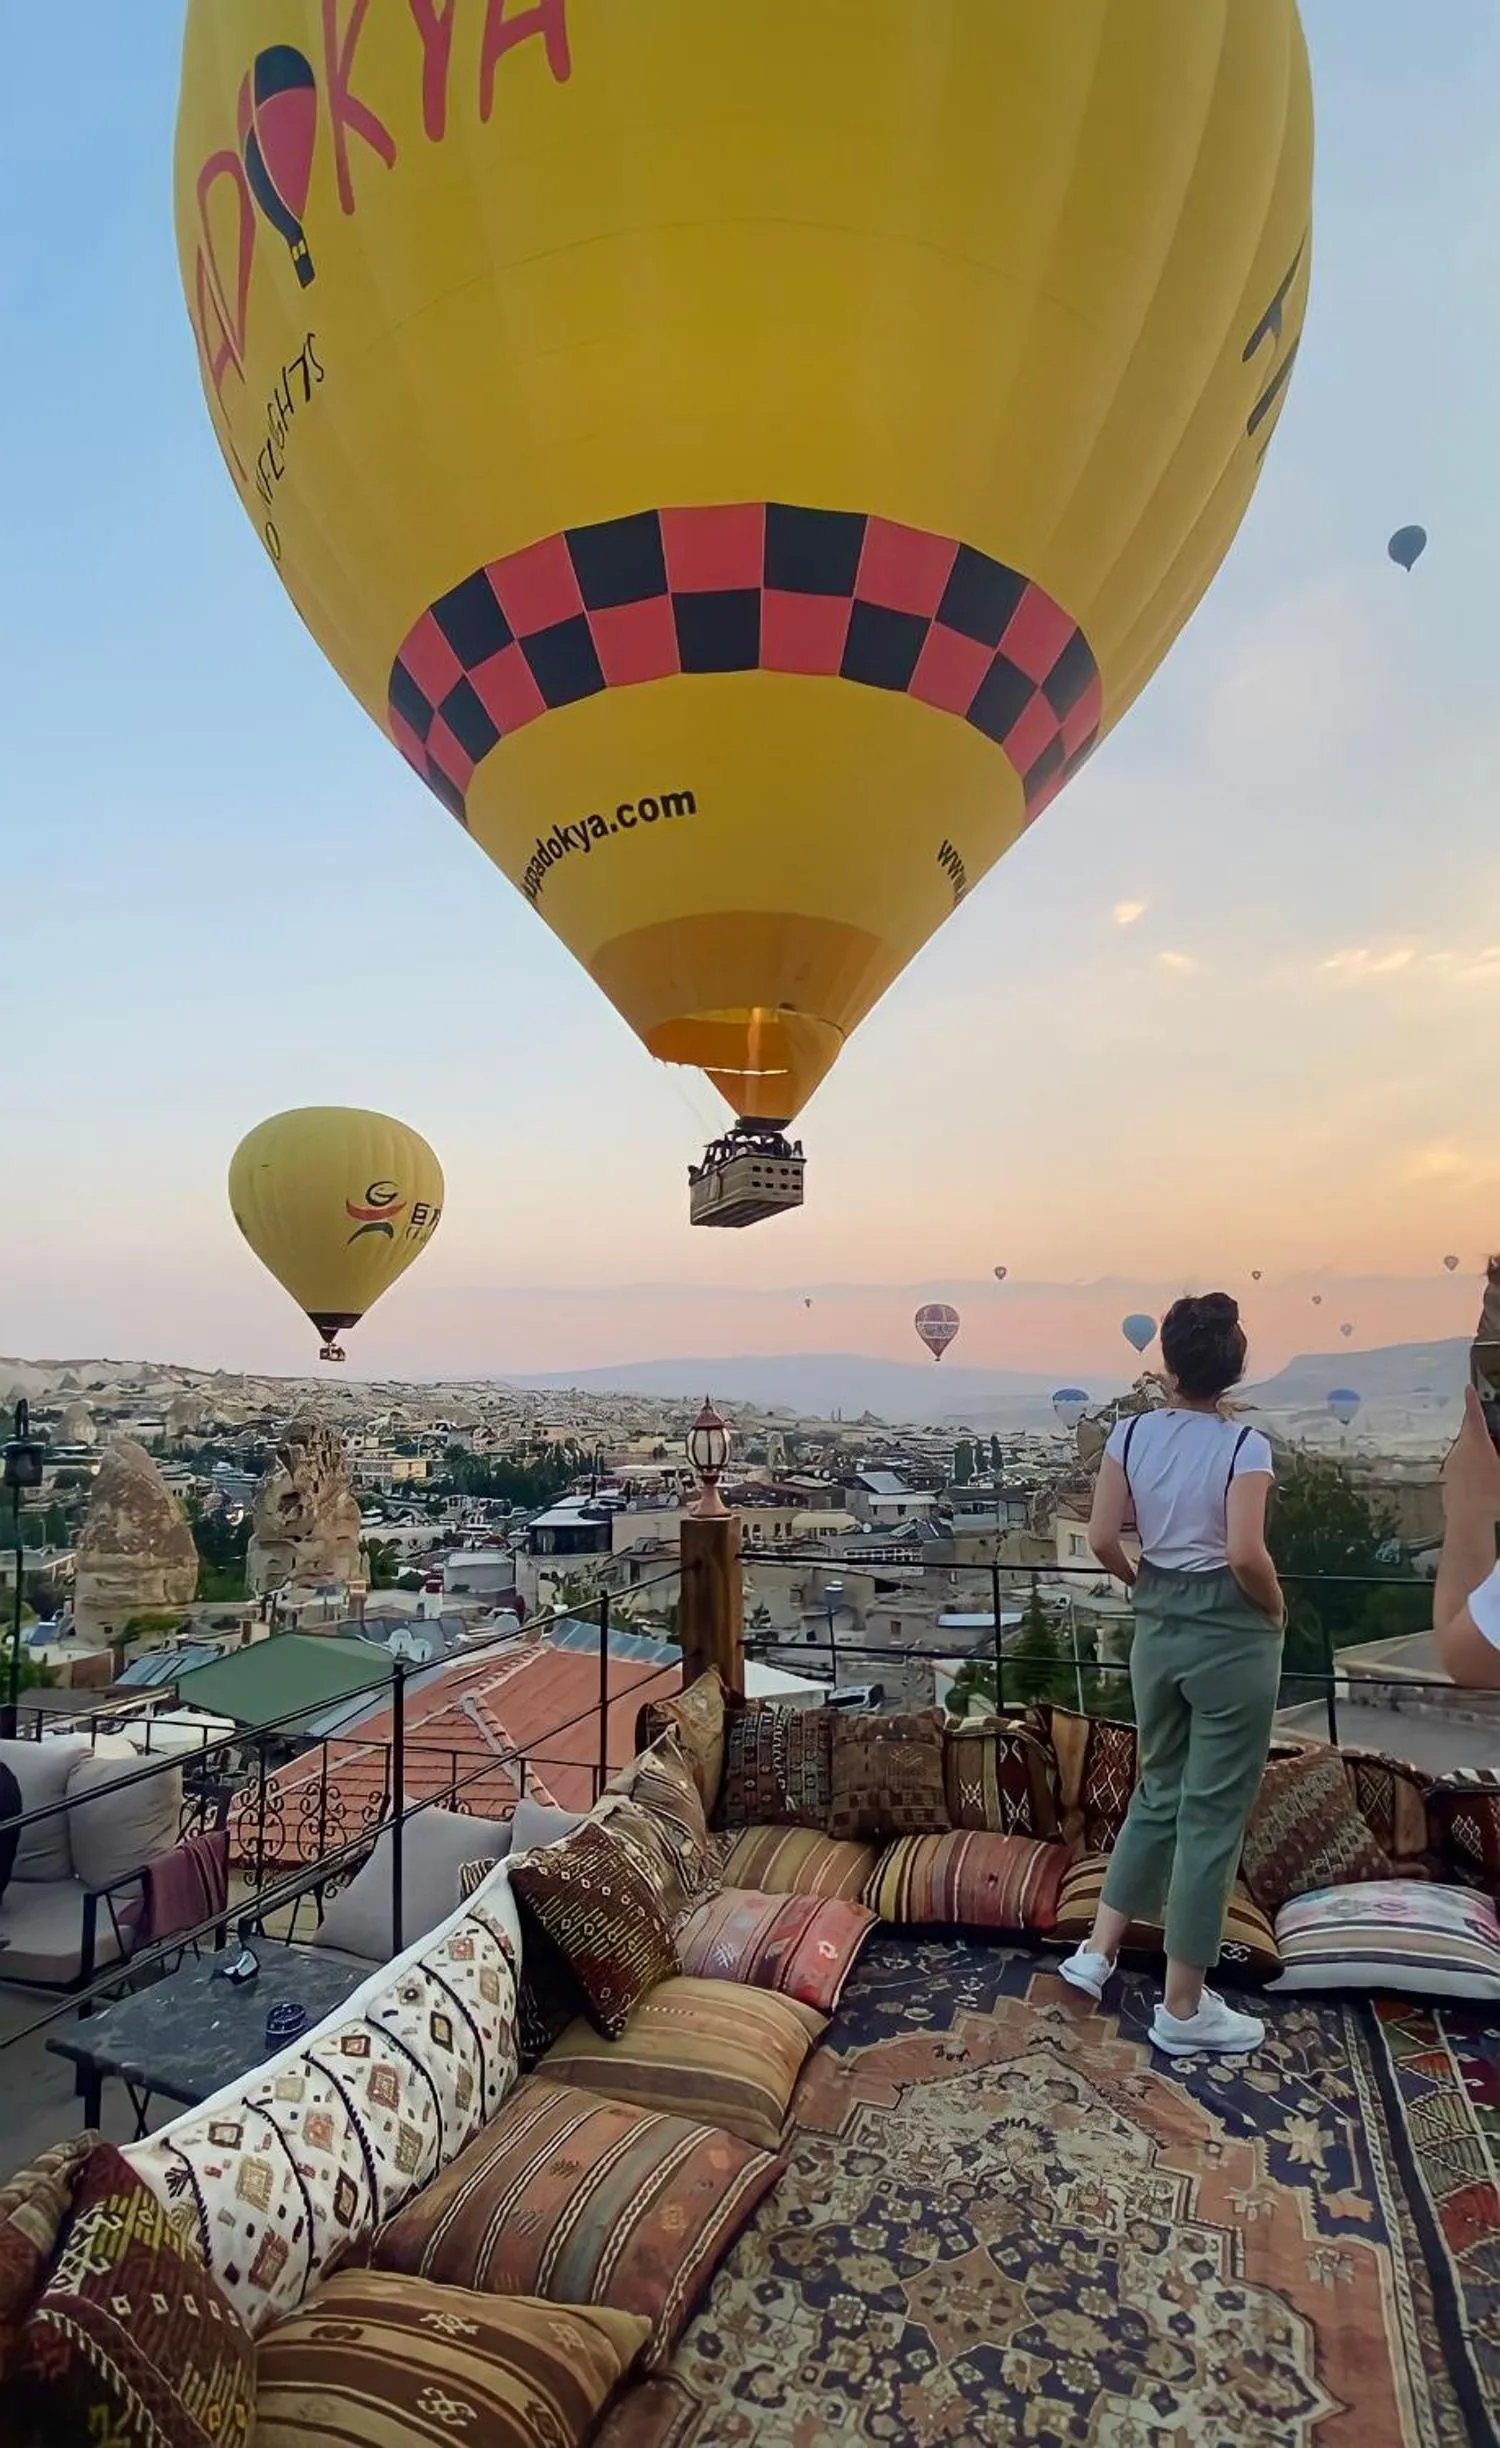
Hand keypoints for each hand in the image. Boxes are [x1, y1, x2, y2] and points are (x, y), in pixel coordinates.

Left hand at [1443, 1388, 1499, 1518]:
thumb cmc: (1491, 1495)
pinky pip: (1462, 1463)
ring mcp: (1453, 1463)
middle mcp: (1461, 1449)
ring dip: (1478, 1450)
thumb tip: (1495, 1449)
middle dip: (1482, 1432)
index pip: (1474, 1415)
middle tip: (1494, 1440)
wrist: (1467, 1521)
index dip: (1473, 1401)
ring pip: (1466, 1449)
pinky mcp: (1450, 1477)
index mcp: (1476, 1442)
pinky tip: (1483, 1480)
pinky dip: (1473, 1464)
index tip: (1469, 1389)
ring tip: (1493, 1466)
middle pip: (1471, 1433)